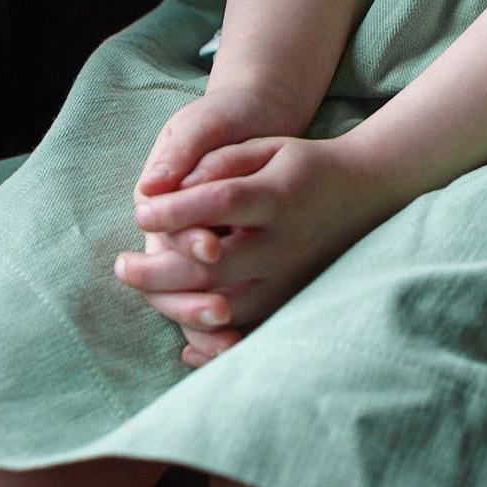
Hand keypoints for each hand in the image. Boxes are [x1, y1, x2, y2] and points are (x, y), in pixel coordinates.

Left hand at [128, 133, 400, 337]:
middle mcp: (283, 245)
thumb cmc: (305, 166)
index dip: (175, 209)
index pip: (219, 203)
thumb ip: (222, 163)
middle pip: (212, 268)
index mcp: (278, 197)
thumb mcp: (269, 147)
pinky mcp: (291, 304)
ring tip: (141, 289)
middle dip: (158, 270)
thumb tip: (169, 186)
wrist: (365, 196)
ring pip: (224, 307)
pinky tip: (181, 330)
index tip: (139, 208)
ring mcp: (289, 281)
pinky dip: (211, 338)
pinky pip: (246, 331)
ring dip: (175, 304)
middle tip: (121, 264)